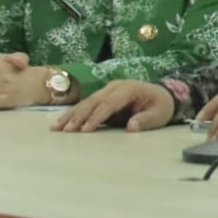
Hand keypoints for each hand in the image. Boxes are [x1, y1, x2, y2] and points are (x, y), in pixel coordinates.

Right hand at [52, 81, 176, 132]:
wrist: (161, 96)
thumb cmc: (160, 106)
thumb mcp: (159, 115)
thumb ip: (146, 120)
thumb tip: (131, 127)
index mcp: (129, 89)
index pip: (110, 103)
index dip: (97, 116)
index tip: (85, 130)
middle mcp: (115, 87)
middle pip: (94, 101)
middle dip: (79, 116)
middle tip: (66, 131)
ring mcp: (107, 90)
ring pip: (86, 102)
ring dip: (71, 115)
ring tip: (56, 128)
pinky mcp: (102, 96)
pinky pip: (86, 105)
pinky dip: (73, 114)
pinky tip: (60, 124)